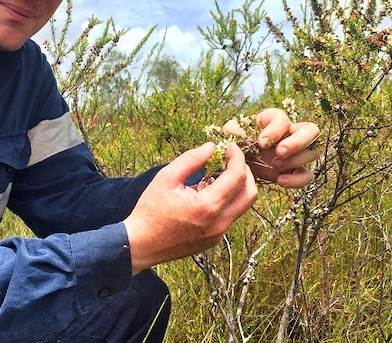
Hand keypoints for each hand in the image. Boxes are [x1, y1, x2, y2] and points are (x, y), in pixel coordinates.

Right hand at [123, 141, 257, 273]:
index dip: (237, 157)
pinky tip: (209, 192)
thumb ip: (191, 159)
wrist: (141, 244)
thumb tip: (211, 147)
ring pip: (242, 207)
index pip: (237, 177)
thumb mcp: (166, 178)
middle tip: (232, 160)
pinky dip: (227, 200)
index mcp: (208, 206)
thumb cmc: (151, 210)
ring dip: (237, 187)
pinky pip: (230, 216)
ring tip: (220, 173)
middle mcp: (219, 223)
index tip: (230, 147)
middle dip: (245, 172)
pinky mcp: (214, 240)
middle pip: (250, 194)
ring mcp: (218, 234)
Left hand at [225, 108, 319, 188]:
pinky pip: (307, 175)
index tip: (261, 142)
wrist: (239, 161)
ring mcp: (296, 152)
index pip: (283, 118)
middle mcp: (290, 133)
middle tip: (279, 152)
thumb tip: (241, 135)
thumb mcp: (231, 133)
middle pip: (310, 130)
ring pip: (312, 152)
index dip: (275, 130)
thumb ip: (234, 131)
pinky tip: (280, 181)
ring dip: (295, 160)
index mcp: (274, 119)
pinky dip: (298, 180)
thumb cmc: (237, 142)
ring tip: (275, 165)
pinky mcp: (295, 170)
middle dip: (297, 142)